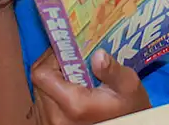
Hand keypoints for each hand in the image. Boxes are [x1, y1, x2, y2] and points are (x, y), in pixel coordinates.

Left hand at [31, 49, 150, 124]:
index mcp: (73, 104)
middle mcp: (55, 116)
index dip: (51, 57)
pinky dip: (51, 94)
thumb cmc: (128, 110)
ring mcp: (49, 124)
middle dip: (53, 67)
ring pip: (38, 92)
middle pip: (38, 82)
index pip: (42, 74)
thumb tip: (97, 54)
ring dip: (52, 81)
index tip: (68, 51)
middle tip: (72, 60)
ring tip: (73, 76)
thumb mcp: (129, 87)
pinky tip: (69, 91)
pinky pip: (41, 105)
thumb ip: (113, 70)